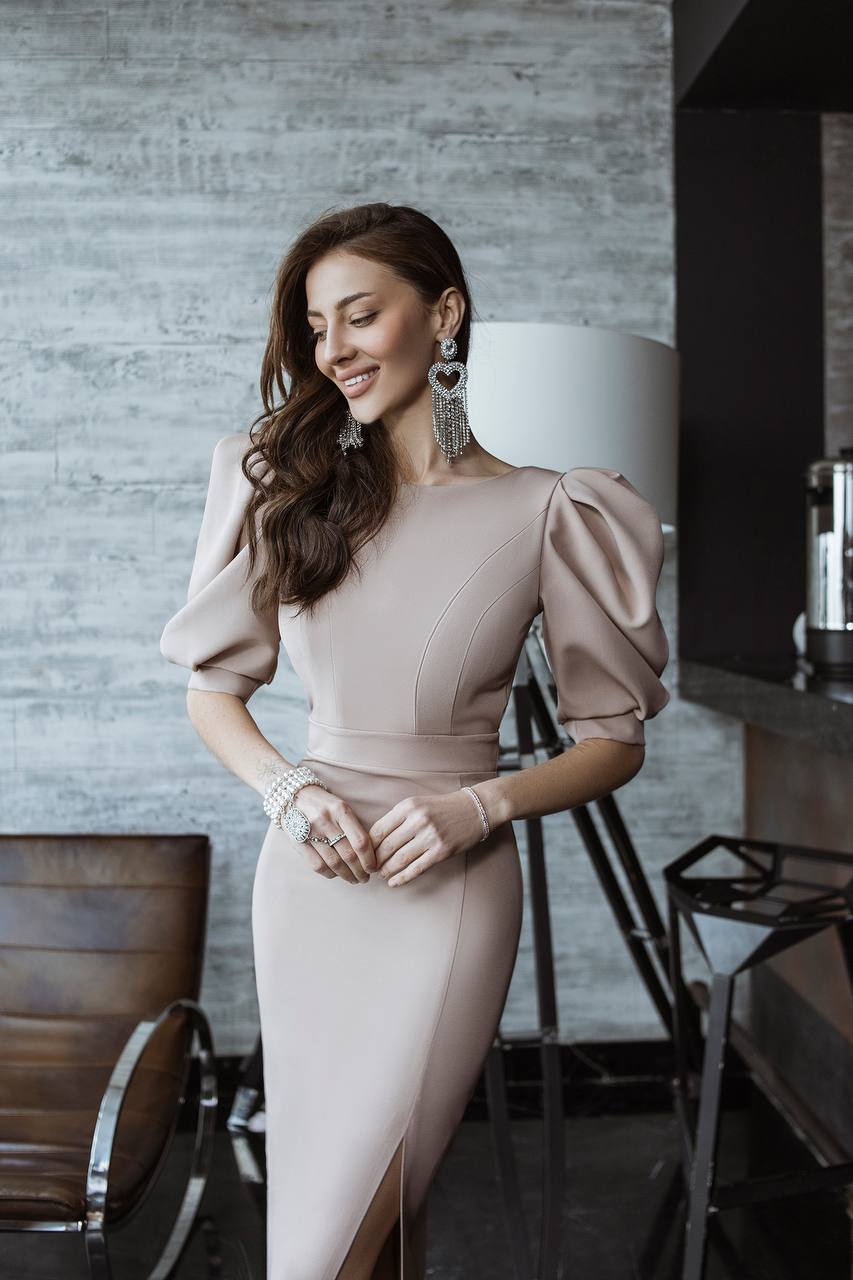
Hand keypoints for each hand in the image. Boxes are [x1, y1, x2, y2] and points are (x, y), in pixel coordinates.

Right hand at [284, 785, 376, 883]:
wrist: (294, 795)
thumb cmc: (324, 804)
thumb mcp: (341, 807)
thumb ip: (354, 827)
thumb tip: (369, 854)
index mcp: (341, 810)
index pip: (361, 841)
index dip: (369, 859)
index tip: (373, 868)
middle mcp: (326, 821)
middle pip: (348, 855)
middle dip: (360, 871)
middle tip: (365, 878)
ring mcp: (311, 832)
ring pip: (334, 863)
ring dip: (347, 876)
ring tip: (354, 879)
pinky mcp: (299, 842)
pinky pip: (317, 865)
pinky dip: (330, 874)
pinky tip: (336, 875)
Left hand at [368, 789, 484, 886]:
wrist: (474, 809)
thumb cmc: (442, 808)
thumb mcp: (417, 804)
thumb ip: (397, 818)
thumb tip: (375, 840)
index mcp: (408, 807)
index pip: (379, 829)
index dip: (368, 845)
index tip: (363, 854)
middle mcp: (418, 820)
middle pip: (387, 846)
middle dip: (375, 860)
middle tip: (369, 868)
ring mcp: (430, 836)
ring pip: (400, 859)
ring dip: (387, 870)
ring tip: (381, 874)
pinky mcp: (441, 851)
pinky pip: (417, 868)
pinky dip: (402, 878)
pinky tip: (394, 882)